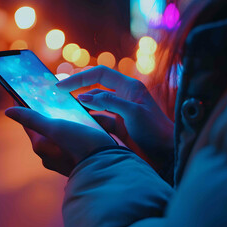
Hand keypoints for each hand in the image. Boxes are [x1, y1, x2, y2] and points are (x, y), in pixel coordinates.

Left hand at [5, 106, 115, 175]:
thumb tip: (8, 112)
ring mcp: (62, 157)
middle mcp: (48, 153)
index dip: (25, 105)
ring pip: (58, 131)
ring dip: (62, 119)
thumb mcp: (56, 128)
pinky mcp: (76, 157)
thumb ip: (33, 119)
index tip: (27, 91)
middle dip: (46, 111)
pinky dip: (73, 128)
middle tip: (52, 95)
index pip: (27, 121)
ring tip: (69, 105)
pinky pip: (70, 137)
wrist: (106, 166)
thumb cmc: (80, 145)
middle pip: (43, 126)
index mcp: (40, 145)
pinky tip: (82, 120)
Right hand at [56, 65, 173, 168]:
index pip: (99, 74)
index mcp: (129, 86)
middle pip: (95, 87)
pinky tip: (80, 125)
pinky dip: (90, 121)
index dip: (79, 78)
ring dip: (82, 106)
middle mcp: (123, 96)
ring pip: (96, 104)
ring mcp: (120, 111)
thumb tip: (83, 96)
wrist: (167, 153)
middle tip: (58, 95)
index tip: (61, 86)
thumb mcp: (133, 113)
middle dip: (78, 89)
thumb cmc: (155, 130)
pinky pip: (100, 119)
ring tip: (65, 110)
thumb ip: (108, 102)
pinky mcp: (120, 126)